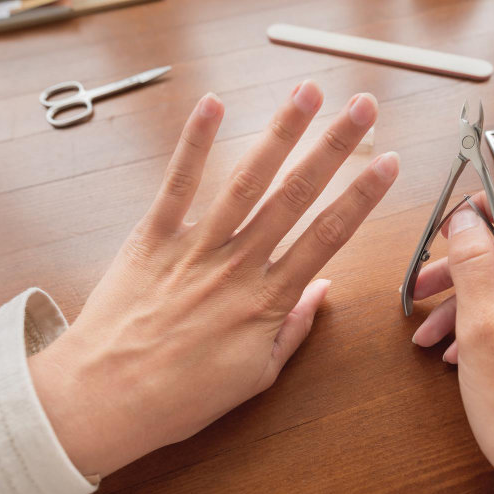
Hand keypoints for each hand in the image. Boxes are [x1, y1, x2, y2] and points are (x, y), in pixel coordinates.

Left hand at [28, 81, 398, 476]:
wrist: (105, 399)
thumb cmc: (181, 396)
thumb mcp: (254, 376)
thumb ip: (292, 329)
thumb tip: (322, 290)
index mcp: (266, 301)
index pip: (327, 238)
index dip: (361, 197)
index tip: (388, 163)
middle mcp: (237, 265)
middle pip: (295, 196)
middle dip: (334, 148)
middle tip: (362, 108)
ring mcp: (195, 247)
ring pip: (246, 181)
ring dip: (280, 133)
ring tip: (307, 94)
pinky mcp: (153, 237)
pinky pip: (178, 184)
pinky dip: (194, 143)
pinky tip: (213, 105)